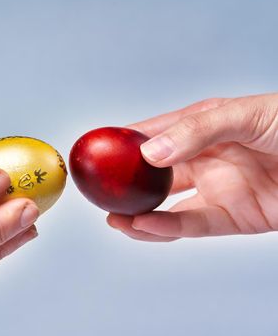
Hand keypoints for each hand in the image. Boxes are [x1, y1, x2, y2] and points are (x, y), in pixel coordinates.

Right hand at [107, 92, 277, 240]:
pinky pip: (195, 225)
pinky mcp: (235, 217)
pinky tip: (144, 225)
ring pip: (169, 206)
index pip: (154, 134)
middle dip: (126, 184)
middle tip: (101, 191)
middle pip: (154, 174)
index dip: (124, 143)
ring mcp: (217, 189)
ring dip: (139, 215)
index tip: (98, 152)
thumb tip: (150, 153)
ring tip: (114, 218)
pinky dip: (167, 228)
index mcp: (202, 127)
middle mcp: (204, 159)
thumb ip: (198, 131)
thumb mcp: (245, 115)